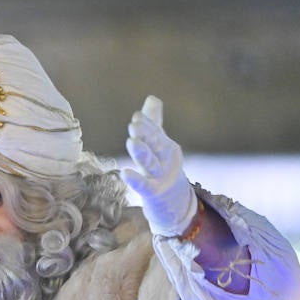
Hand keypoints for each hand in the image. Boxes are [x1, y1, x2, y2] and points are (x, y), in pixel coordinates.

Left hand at [122, 95, 198, 236]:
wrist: (174, 201)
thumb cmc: (163, 168)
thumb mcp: (160, 145)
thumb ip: (154, 123)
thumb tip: (152, 98)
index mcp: (166, 147)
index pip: (156, 133)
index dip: (147, 125)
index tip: (136, 116)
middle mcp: (165, 160)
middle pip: (156, 146)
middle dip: (147, 134)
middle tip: (134, 124)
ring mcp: (160, 177)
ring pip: (151, 164)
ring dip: (142, 153)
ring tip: (131, 141)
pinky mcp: (153, 193)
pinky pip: (144, 186)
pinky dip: (135, 180)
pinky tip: (124, 173)